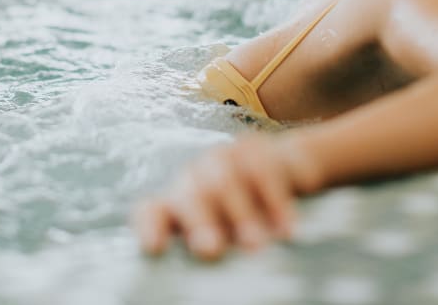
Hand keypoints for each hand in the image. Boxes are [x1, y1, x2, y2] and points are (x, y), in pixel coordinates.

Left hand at [134, 132, 323, 259]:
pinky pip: (262, 170)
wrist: (287, 169)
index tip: (155, 248)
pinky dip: (274, 201)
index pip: (152, 211)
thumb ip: (217, 254)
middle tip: (210, 250)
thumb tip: (209, 287)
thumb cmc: (251, 217)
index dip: (150, 226)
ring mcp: (225, 159)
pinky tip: (286, 229)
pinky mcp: (257, 151)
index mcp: (180, 204)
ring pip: (222, 179)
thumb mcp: (230, 238)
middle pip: (188, 195)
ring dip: (238, 213)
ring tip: (255, 244)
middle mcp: (196, 178)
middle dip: (198, 221)